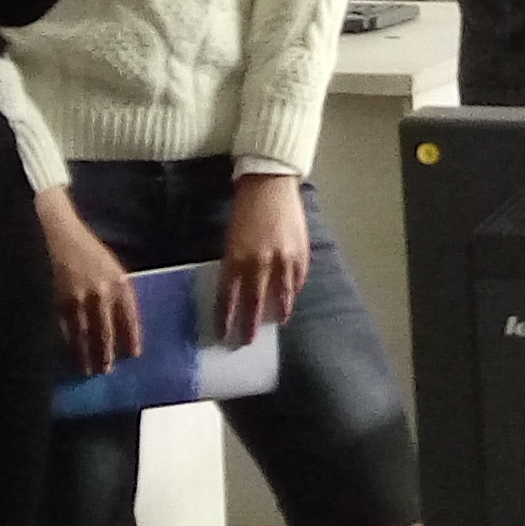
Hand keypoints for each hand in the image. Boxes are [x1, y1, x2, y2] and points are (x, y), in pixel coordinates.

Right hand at [43, 191, 141, 375]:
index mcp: (118, 282)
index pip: (129, 318)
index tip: (133, 354)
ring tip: (86, 369)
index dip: (131, 337)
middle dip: (105, 354)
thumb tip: (120, 322)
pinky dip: (64, 345)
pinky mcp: (54, 302)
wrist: (54, 231)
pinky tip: (65, 354)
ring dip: (85, 355)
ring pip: (82, 336)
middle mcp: (99, 293)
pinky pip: (61, 331)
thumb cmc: (84, 248)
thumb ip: (116, 291)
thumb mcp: (109, 266)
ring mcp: (75, 300)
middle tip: (105, 370)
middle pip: (105, 333)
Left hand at [216, 172, 310, 347]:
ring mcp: (283, 260)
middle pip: (254, 303)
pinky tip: (291, 296)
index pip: (229, 298)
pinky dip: (294, 290)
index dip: (226, 318)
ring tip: (277, 322)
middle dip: (250, 324)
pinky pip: (298, 280)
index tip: (223, 334)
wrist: (269, 185)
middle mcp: (260, 263)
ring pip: (281, 296)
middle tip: (247, 340)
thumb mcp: (232, 239)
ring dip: (279, 311)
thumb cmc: (245, 210)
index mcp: (237, 259)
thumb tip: (238, 290)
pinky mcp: (301, 253)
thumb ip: (235, 265)